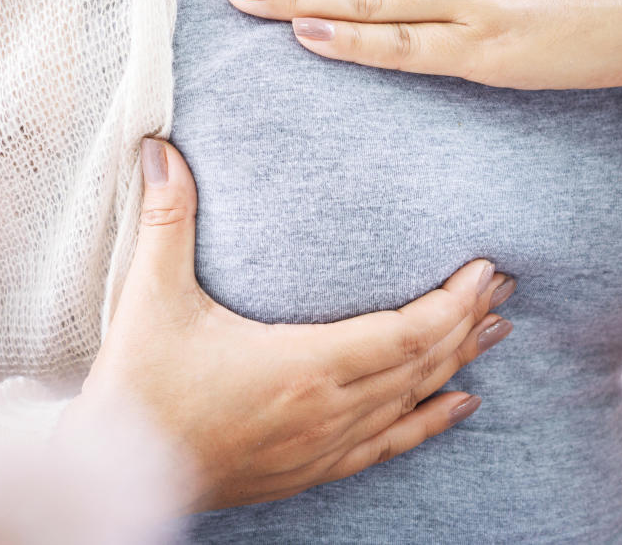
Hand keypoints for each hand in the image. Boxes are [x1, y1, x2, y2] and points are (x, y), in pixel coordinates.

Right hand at [60, 137, 515, 512]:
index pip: (404, 332)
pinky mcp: (313, 468)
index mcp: (302, 365)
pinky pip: (389, 446)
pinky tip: (462, 405)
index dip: (453, 302)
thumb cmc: (138, 386)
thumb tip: (159, 148)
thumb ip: (166, 219)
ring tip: (498, 331)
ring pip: (413, 402)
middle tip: (506, 286)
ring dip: (458, 363)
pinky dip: (431, 422)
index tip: (487, 271)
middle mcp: (326, 409)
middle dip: (469, 322)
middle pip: (422, 362)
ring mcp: (324, 445)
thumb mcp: (150, 297)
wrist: (115, 472)